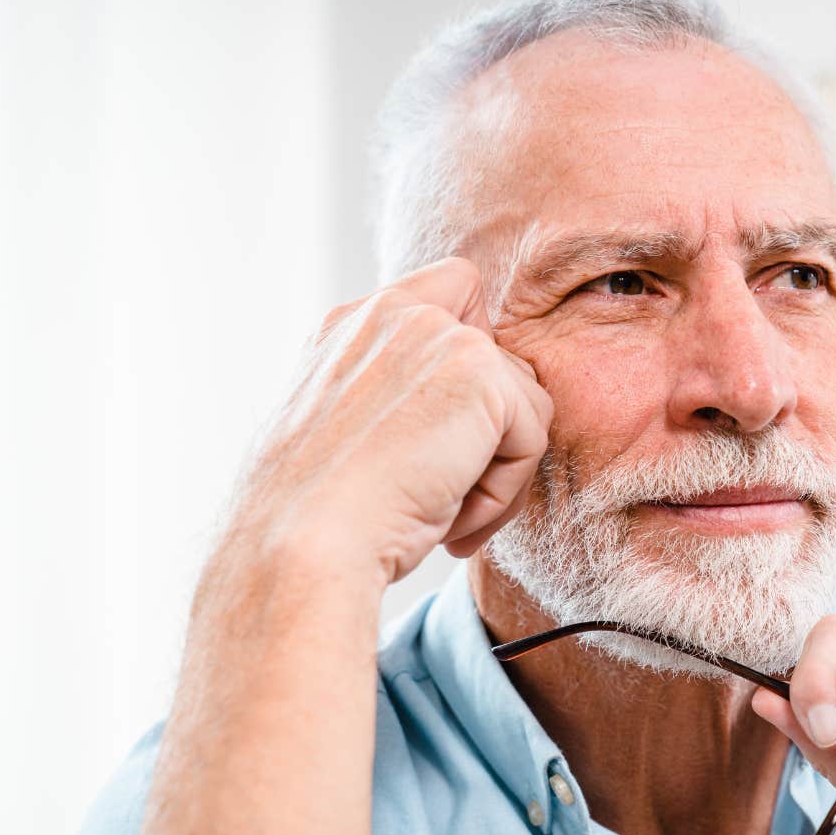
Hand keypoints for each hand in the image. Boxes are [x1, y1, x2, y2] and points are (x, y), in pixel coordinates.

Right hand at [236, 257, 552, 586]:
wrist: (303, 544)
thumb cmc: (320, 518)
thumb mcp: (352, 436)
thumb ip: (404, 397)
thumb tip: (479, 418)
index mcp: (351, 326)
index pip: (453, 290)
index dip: (475, 356)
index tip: (443, 432)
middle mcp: (394, 314)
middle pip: (503, 363)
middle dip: (491, 438)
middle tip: (447, 497)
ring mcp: (438, 334)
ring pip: (525, 406)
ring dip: (497, 475)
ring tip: (445, 518)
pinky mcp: (479, 372)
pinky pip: (532, 438)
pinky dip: (503, 496)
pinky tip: (452, 525)